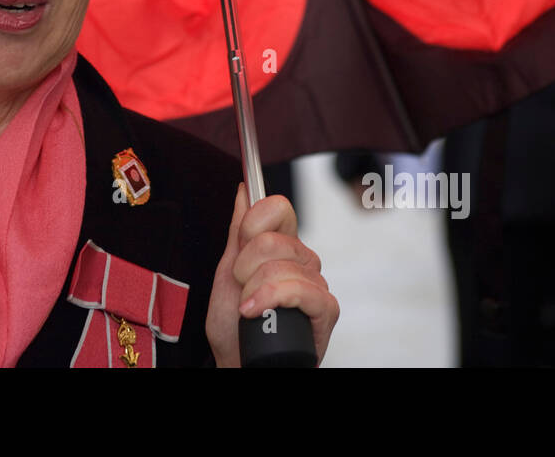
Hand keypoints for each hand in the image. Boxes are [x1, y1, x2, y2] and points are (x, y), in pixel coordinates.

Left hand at [205, 183, 339, 366]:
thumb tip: (244, 189)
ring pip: (280, 266)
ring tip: (249, 310)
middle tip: (242, 290)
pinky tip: (254, 314)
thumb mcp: (228, 273)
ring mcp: (317, 284)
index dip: (252, 223)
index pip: (277, 207)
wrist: (238, 364)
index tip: (240, 247)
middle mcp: (304, 261)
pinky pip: (298, 290)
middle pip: (272, 239)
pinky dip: (269, 300)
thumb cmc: (234, 326)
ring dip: (253, 291)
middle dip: (244, 268)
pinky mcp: (326, 310)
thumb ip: (239, 232)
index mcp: (283, 246)